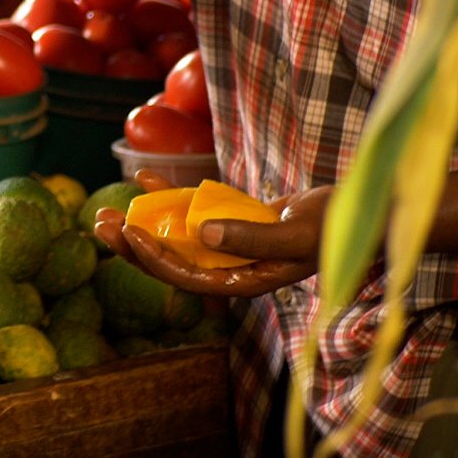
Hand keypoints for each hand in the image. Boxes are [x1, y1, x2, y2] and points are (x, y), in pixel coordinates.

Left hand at [92, 169, 332, 298]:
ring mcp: (230, 244)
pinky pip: (195, 209)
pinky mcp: (233, 221)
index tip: (131, 235)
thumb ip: (251, 238)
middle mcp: (230, 266)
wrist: (358, 209)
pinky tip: (146, 176)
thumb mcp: (294, 235)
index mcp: (243, 281)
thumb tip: (202, 234)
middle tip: (98, 224)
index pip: (188, 278)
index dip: (156, 260)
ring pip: (176, 236)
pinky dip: (171, 194)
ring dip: (143, 222)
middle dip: (133, 245)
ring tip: (106, 210)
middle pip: (171, 260)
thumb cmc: (333, 228)